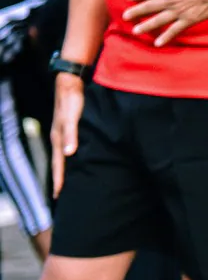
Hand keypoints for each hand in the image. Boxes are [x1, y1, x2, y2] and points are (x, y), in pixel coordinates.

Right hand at [50, 73, 83, 197]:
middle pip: (59, 163)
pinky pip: (70, 148)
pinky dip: (71, 158)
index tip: (58, 195)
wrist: (70, 84)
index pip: (58, 165)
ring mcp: (64, 134)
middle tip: (62, 194)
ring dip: (65, 169)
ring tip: (70, 182)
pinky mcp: (71, 128)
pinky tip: (77, 160)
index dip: (59, 180)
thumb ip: (71, 134)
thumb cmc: (72, 100)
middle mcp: (60, 139)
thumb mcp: (72, 117)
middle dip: (60, 179)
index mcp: (59, 139)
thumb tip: (69, 153)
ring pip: (64, 156)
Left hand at [124, 0, 207, 46]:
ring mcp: (179, 11)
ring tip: (135, 31)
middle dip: (136, 11)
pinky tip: (157, 43)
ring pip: (158, 20)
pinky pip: (174, 30)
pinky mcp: (188, 19)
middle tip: (125, 17)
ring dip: (146, 26)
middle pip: (150, 6)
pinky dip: (165, 37)